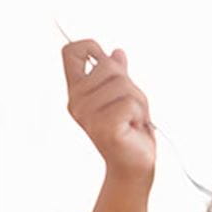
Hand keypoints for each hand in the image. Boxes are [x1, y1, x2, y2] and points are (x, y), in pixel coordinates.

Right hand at [62, 40, 154, 181]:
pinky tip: (133, 128)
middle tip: (131, 108)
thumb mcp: (125, 96)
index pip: (71, 52)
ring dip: (138, 102)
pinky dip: (140, 115)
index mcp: (77, 91)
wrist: (134, 164)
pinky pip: (130, 104)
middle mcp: (77, 102)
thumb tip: (117, 53)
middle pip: (108, 66)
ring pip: (123, 85)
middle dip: (130, 84)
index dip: (90, 46)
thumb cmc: (130, 131)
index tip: (104, 58)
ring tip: (133, 120)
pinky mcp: (104, 128)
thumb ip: (118, 76)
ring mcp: (88, 115)